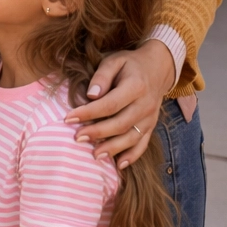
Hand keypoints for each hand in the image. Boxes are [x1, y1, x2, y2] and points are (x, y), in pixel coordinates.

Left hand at [64, 39, 175, 168]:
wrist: (158, 68)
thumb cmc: (129, 64)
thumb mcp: (114, 61)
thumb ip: (102, 76)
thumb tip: (91, 95)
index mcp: (135, 87)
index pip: (109, 104)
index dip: (88, 113)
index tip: (68, 118)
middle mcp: (145, 105)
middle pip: (120, 123)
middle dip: (98, 133)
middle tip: (77, 137)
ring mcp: (150, 118)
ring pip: (132, 137)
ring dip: (113, 148)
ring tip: (94, 155)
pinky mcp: (151, 125)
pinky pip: (143, 143)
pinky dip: (132, 156)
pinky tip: (119, 165)